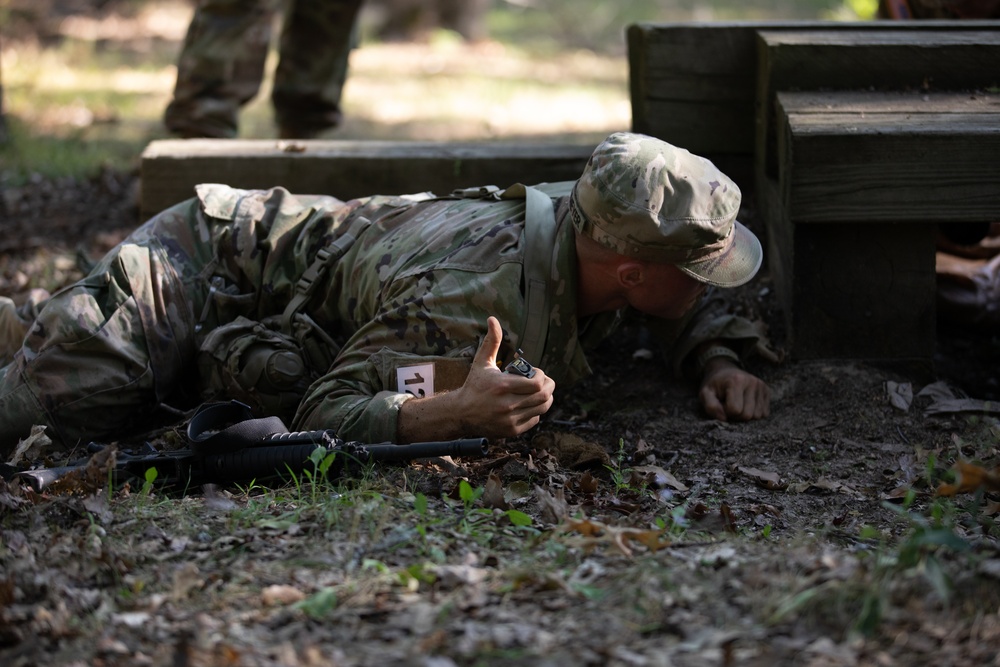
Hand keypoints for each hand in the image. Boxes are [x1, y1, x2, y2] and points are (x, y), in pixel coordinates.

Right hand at [397, 316, 554, 441]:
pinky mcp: (511, 430)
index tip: (536, 373)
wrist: (461, 413)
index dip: (542, 376)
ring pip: (542, 409)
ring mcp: (510, 419)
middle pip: (544, 397)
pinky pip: (534, 419)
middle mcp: (507, 404)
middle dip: (549, 387)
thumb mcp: (482, 362)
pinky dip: (536, 411)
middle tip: (544, 383)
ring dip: (545, 399)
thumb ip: (492, 341)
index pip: (537, 383)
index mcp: (502, 386)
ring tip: (539, 392)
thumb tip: (493, 319)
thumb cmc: (475, 385)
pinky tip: (528, 404)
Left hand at [698, 359, 769, 421]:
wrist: (724, 371)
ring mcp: (761, 386)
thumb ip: (710, 406)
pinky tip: (746, 403)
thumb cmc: (714, 385)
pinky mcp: (767, 390)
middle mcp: (752, 382)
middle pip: (747, 415)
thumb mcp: (705, 393)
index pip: (735, 410)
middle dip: (736, 415)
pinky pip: (764, 413)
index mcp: (736, 381)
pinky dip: (754, 412)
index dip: (726, 411)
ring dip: (745, 414)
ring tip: (738, 404)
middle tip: (729, 405)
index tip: (722, 403)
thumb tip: (724, 419)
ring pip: (757, 416)